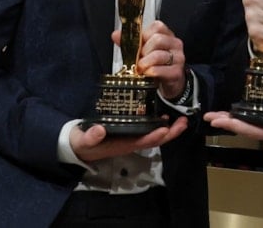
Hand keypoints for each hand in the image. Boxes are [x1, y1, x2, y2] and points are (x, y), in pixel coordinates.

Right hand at [69, 117, 187, 162]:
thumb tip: (99, 130)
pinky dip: (159, 125)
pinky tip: (164, 117)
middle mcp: (131, 143)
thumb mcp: (83, 141)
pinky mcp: (130, 132)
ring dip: (169, 129)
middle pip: (154, 139)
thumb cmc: (82, 144)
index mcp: (122, 145)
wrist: (79, 146)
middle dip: (170, 133)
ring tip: (181, 119)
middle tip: (183, 122)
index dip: (154, 136)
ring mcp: (132, 138)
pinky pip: (148, 131)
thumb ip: (90, 137)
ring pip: (154, 135)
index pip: (142, 142)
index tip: (165, 129)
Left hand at [130, 20, 186, 99]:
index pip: (157, 26)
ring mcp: (178, 58)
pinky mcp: (176, 72)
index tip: (139, 44)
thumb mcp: (144, 51)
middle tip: (138, 58)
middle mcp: (175, 44)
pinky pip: (160, 70)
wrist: (170, 82)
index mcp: (167, 35)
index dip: (144, 34)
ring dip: (144, 62)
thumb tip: (116, 34)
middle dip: (143, 50)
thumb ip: (130, 42)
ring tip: (140, 67)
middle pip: (157, 39)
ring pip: (158, 55)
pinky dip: (150, 72)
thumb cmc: (157, 64)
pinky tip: (147, 74)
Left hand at [204, 89, 262, 156]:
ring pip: (257, 128)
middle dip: (231, 123)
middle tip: (210, 116)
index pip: (258, 130)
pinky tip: (248, 115)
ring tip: (222, 116)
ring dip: (239, 122)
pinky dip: (253, 120)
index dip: (238, 125)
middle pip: (252, 130)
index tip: (221, 120)